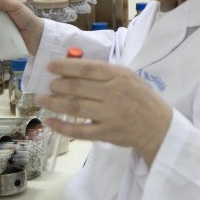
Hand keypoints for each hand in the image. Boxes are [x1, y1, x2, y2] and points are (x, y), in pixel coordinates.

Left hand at [38, 57, 172, 166]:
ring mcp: (109, 114)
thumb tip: (74, 68)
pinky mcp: (106, 133)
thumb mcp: (128, 78)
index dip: (65, 66)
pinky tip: (50, 122)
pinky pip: (79, 130)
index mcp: (119, 75)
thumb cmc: (141, 98)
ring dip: (54, 103)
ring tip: (41, 100)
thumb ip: (104, 73)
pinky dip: (62, 127)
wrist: (158, 126)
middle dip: (57, 85)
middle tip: (47, 85)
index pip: (86, 68)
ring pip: (75, 107)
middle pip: (77, 87)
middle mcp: (114, 93)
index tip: (50, 66)